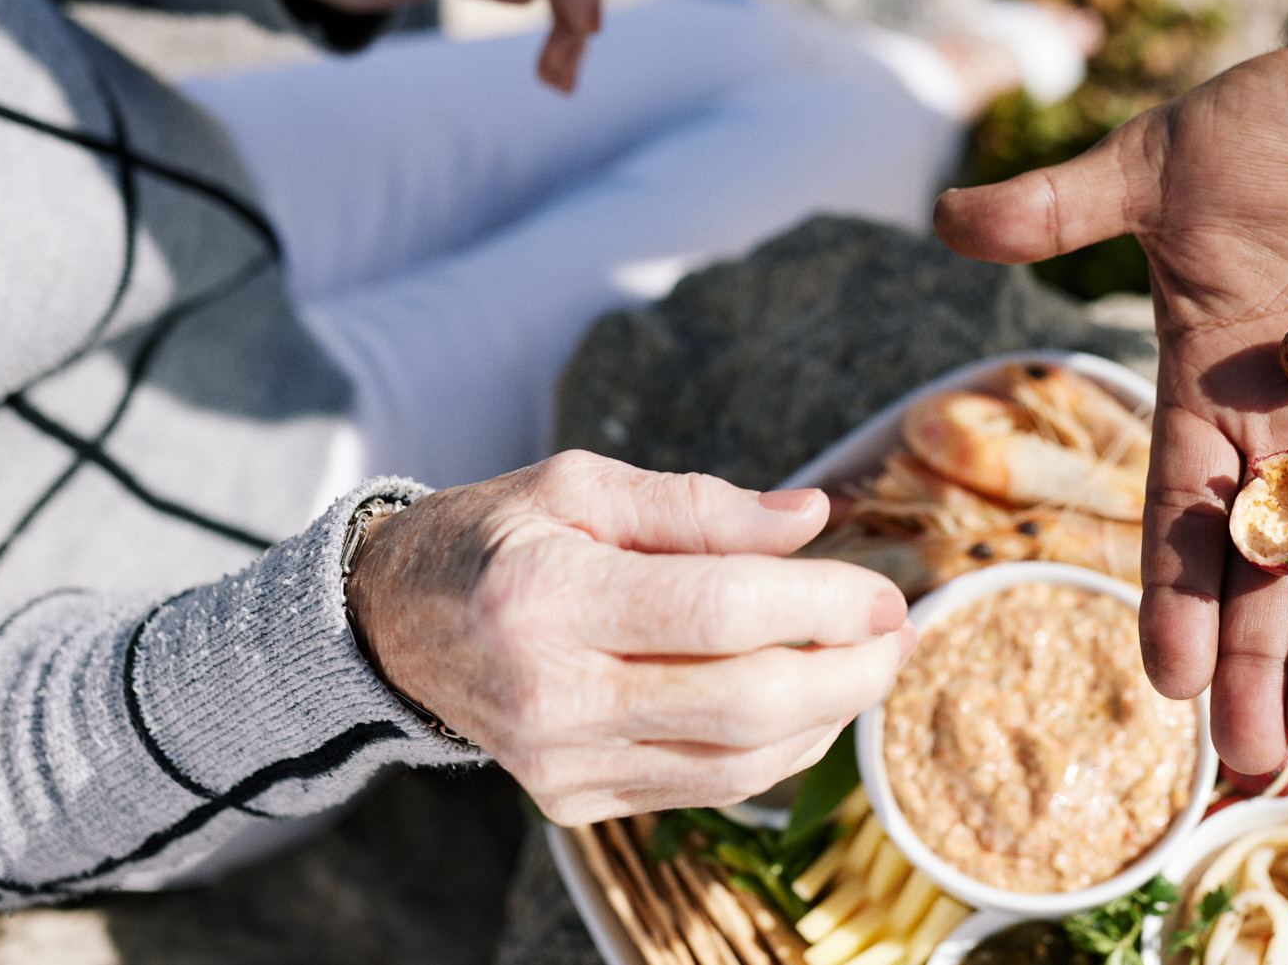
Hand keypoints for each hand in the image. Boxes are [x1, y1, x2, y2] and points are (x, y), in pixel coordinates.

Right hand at [344, 451, 914, 823]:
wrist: (389, 626)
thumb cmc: (494, 536)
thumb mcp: (579, 485)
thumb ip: (701, 506)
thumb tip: (812, 518)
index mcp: (546, 597)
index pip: (719, 612)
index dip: (821, 603)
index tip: (883, 590)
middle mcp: (551, 694)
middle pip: (744, 703)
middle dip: (848, 672)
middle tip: (898, 630)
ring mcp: (561, 764)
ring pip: (739, 764)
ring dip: (827, 716)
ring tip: (870, 662)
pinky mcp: (573, 802)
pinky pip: (709, 788)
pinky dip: (777, 749)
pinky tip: (808, 701)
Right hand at [934, 46, 1287, 771]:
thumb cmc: (1272, 121)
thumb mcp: (1154, 166)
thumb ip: (1060, 208)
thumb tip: (945, 221)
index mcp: (1207, 382)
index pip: (1181, 510)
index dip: (1175, 594)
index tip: (1164, 683)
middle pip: (1266, 559)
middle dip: (1256, 652)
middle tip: (1250, 756)